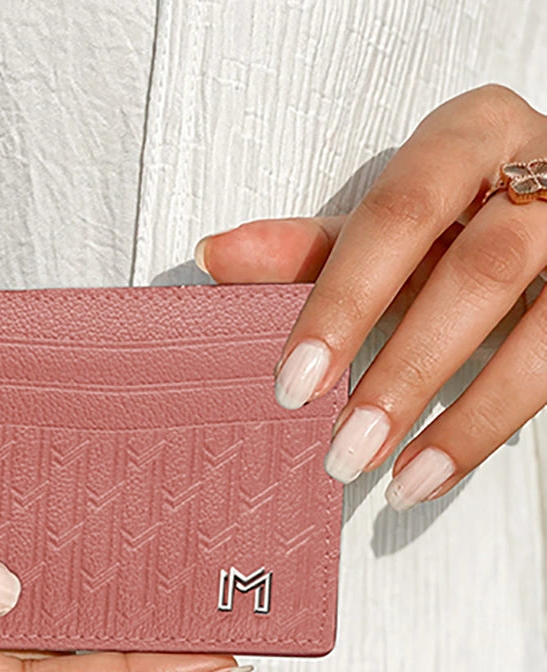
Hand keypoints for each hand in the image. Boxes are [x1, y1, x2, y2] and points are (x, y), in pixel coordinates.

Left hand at [195, 84, 546, 509]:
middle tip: (342, 444)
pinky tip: (435, 470)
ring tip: (391, 478)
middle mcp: (543, 169)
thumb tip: (215, 256)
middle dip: (403, 369)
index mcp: (470, 135)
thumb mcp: (387, 224)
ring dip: (461, 414)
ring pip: (539, 330)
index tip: (295, 381)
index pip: (399, 213)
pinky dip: (490, 427)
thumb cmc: (460, 209)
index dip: (344, 301)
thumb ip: (309, 246)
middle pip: (477, 272)